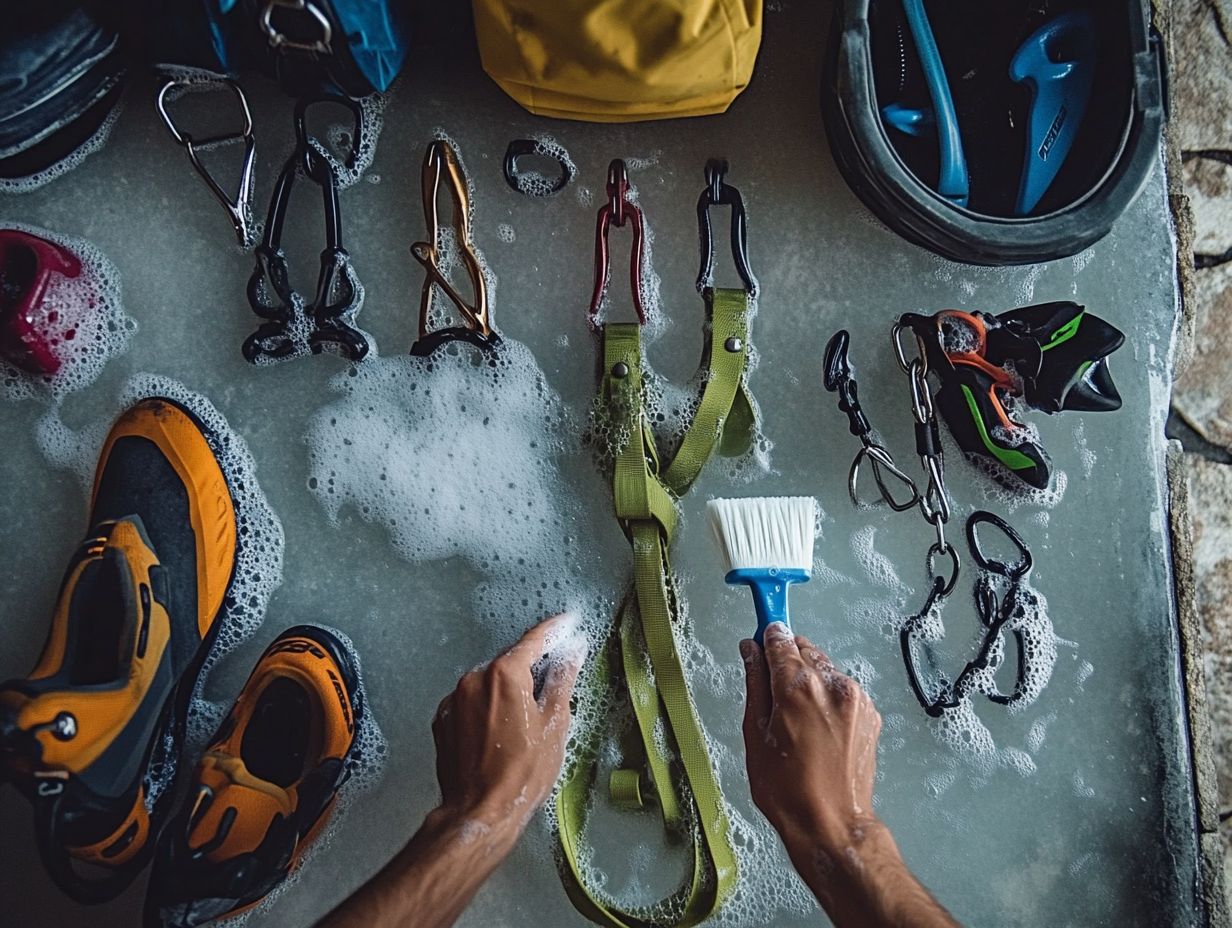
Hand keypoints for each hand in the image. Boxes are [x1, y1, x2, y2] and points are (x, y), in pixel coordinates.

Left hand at [318, 614, 587, 927]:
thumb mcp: (554, 724)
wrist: (479, 811)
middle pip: (509, 662)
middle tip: (551, 687)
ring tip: (524, 722)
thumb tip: (573, 651)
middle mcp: (474, 678)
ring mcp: (454, 699)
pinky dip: (486, 708)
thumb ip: (562, 680)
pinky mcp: (443, 720)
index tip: (567, 623)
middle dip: (530, 669)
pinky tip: (500, 733)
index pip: (534, 640)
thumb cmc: (520, 773)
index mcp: (505, 673)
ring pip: (489, 683)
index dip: (555, 630)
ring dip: (506, 691)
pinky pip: (471, 703)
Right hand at [739, 622, 881, 856]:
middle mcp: (832, 685)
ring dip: (809, 680)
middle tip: (772, 690)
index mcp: (798, 687)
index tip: (759, 634)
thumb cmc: (789, 790)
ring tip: (796, 718)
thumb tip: (750, 652)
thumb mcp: (755, 734)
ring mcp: (856, 699)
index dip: (767, 636)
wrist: (831, 825)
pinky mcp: (870, 714)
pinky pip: (842, 690)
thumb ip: (755, 684)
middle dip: (787, 661)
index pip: (780, 639)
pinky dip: (828, 697)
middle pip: (804, 650)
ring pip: (825, 669)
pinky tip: (817, 727)